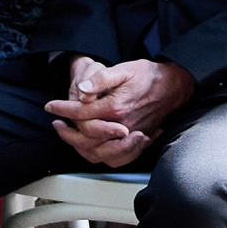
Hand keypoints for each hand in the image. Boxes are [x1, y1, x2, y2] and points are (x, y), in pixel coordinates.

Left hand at [46, 57, 195, 167]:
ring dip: (81, 147)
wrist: (175, 86)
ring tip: (70, 136)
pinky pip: (117, 158)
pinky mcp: (138, 142)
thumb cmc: (150, 75)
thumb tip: (81, 89)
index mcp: (116, 107)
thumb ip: (101, 78)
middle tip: (57, 123)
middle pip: (86, 139)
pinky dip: (101, 157)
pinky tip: (93, 148)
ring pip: (100, 153)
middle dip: (67, 132)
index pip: (81, 113)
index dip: (63, 109)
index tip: (51, 107)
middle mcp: (122, 126)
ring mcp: (131, 137)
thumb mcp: (124, 69)